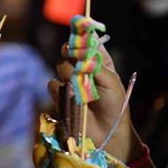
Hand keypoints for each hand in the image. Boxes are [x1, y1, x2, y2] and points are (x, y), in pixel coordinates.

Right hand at [49, 42, 135, 160]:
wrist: (107, 132)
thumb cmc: (114, 105)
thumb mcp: (111, 82)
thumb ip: (96, 64)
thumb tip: (81, 50)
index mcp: (98, 62)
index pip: (87, 43)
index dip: (82, 37)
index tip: (79, 35)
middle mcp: (83, 69)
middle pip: (69, 50)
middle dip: (70, 51)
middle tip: (73, 55)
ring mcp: (70, 82)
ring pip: (60, 66)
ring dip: (69, 74)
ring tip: (81, 88)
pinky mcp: (60, 95)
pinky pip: (53, 84)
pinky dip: (60, 89)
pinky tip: (71, 98)